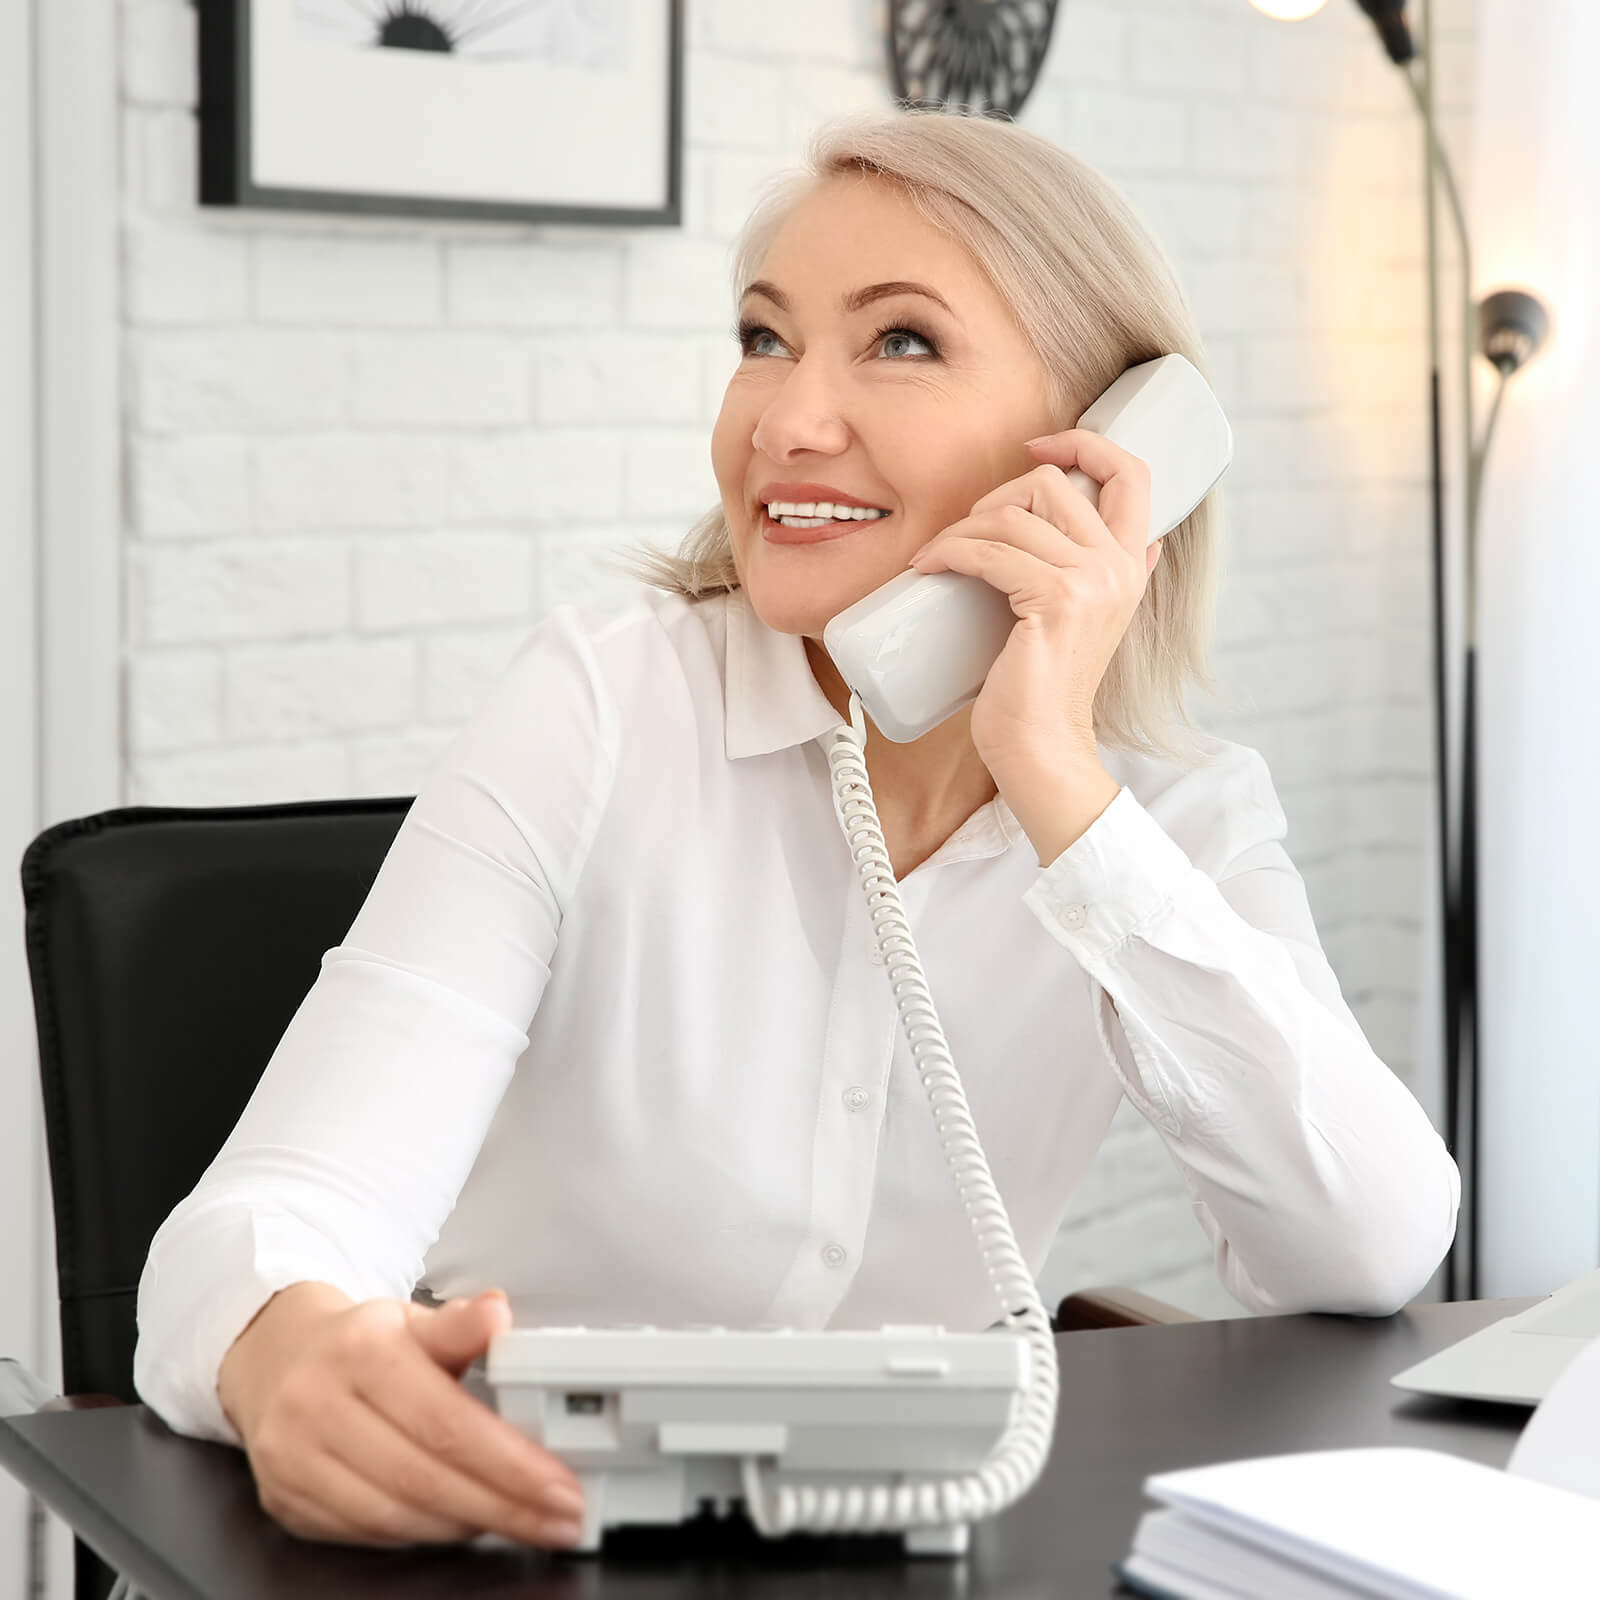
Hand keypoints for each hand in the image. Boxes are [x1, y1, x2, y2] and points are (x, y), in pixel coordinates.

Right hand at [220, 1283, 585, 1548]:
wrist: (275, 1358)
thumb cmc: (359, 1343)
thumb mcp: (412, 1318)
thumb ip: (459, 1324)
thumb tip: (497, 1312)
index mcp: (361, 1352)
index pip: (447, 1422)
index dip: (511, 1464)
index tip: (561, 1487)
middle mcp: (318, 1405)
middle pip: (425, 1477)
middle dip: (503, 1506)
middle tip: (557, 1519)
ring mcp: (294, 1459)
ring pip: (394, 1516)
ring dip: (466, 1525)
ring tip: (516, 1519)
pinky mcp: (285, 1501)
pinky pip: (365, 1535)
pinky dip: (421, 1534)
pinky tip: (460, 1523)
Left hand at [907, 429, 1160, 776]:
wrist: (1041, 746)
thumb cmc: (1043, 687)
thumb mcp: (1090, 622)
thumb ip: (1117, 581)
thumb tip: (1147, 543)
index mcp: (1131, 564)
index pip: (1130, 471)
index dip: (1081, 443)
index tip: (1034, 446)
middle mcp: (1119, 567)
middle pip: (1052, 483)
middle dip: (994, 497)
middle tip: (962, 535)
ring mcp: (1092, 582)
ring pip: (1014, 515)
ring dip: (961, 529)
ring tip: (936, 558)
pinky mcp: (1057, 602)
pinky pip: (991, 552)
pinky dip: (949, 551)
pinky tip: (928, 566)